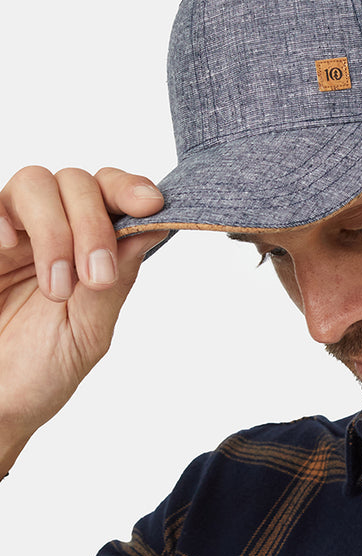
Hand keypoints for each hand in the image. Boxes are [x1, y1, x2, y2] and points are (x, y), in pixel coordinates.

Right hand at [0, 165, 168, 471]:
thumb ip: (116, 278)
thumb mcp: (88, 331)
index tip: (151, 204)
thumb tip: (153, 228)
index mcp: (87, 250)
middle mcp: (51, 231)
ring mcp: (10, 232)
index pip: (112, 196)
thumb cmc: (38, 373)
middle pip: (79, 182)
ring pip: (36, 182)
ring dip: (55, 230)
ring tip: (56, 287)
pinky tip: (7, 247)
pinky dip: (3, 217)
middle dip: (94, 224)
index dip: (132, 189)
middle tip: (94, 277)